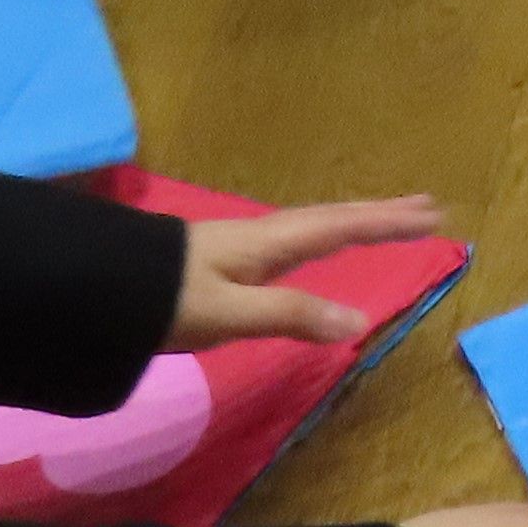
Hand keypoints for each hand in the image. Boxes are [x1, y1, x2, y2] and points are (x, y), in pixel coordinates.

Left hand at [169, 194, 445, 350]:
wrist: (94, 291)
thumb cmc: (163, 301)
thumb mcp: (228, 314)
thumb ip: (290, 315)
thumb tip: (358, 320)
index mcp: (268, 244)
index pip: (339, 228)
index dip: (386, 223)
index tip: (433, 216)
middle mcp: (261, 237)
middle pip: (331, 218)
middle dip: (379, 213)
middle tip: (427, 206)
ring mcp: (242, 246)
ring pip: (313, 226)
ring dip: (354, 221)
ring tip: (385, 220)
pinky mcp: (225, 260)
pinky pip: (295, 240)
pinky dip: (324, 236)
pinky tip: (316, 247)